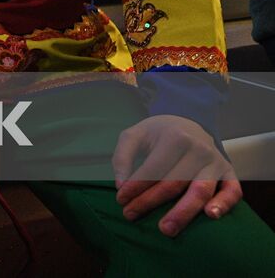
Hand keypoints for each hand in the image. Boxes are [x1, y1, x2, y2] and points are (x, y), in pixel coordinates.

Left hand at [113, 114, 241, 235]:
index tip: (120, 200)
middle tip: (131, 216)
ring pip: (201, 190)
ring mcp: (217, 162)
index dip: (135, 186)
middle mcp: (199, 149)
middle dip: (151, 202)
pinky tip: (211, 216)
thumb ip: (122, 157)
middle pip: (174, 182)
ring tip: (166, 229)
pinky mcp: (230, 173)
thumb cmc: (159, 134)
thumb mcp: (134, 135)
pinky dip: (224, 204)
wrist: (190, 123)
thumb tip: (121, 185)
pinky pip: (233, 191)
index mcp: (175, 138)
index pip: (153, 168)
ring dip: (183, 212)